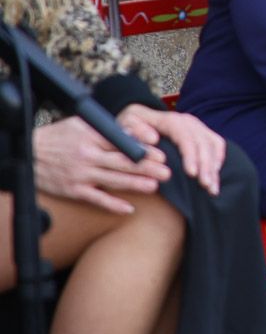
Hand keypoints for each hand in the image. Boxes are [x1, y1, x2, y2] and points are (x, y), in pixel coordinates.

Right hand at [33, 114, 170, 213]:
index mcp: (92, 138)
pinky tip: (129, 209)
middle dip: (146, 168)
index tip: (161, 153)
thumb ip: (108, 128)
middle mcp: (88, 157)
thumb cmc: (60, 136)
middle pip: (122, 163)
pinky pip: (97, 199)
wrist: (31, 153)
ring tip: (154, 187)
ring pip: (113, 181)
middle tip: (167, 172)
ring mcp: (81, 175)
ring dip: (135, 185)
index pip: (122, 143)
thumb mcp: (83, 124)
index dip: (142, 149)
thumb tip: (135, 131)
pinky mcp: (74, 190)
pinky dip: (113, 205)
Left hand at [120, 104, 222, 195]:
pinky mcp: (202, 132)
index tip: (191, 174)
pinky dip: (218, 160)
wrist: (140, 116)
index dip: (191, 156)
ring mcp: (197, 126)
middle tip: (205, 186)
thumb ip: (137, 131)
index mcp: (171, 120)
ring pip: (213, 145)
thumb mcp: (128, 124)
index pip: (186, 138)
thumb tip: (153, 139)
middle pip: (203, 144)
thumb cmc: (132, 124)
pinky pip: (217, 145)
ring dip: (214, 168)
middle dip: (206, 166)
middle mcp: (189, 122)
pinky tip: (215, 176)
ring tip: (212, 188)